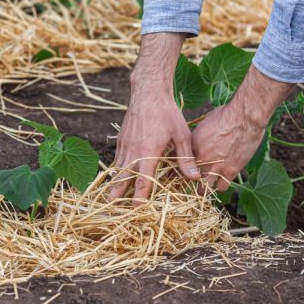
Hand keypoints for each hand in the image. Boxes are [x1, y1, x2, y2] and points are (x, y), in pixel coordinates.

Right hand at [109, 33, 200, 203]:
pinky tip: (116, 177)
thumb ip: (186, 159)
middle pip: (122, 179)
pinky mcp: (121, 140)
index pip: (143, 181)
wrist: (148, 93)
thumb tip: (194, 178)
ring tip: (110, 199)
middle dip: (116, 196)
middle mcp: (133, 152)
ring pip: (117, 170)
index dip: (139, 198)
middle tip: (111, 211)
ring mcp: (124, 145)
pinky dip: (115, 171)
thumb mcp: (182, 136)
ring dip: (114, 185)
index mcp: (148, 153)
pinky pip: (117, 159)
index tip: (136, 211)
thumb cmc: (167, 113)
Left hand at [192, 65, 293, 191]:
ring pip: (204, 188)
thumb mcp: (203, 125)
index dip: (180, 169)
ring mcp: (215, 167)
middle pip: (189, 179)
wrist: (244, 118)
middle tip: (193, 181)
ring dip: (204, 187)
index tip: (181, 172)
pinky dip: (220, 186)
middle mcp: (201, 159)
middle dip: (190, 181)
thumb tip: (194, 144)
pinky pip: (221, 187)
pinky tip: (220, 182)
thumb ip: (196, 139)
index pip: (179, 164)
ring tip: (206, 185)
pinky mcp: (231, 171)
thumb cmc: (224, 116)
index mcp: (191, 147)